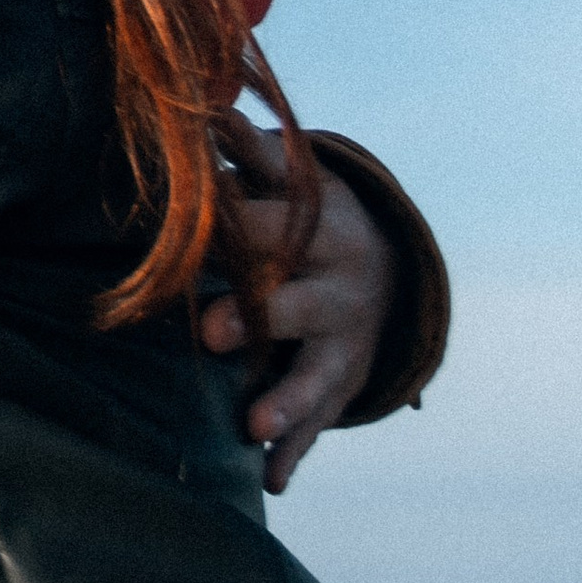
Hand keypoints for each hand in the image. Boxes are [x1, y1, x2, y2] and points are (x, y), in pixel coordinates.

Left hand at [200, 125, 393, 493]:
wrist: (381, 270)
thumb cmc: (301, 216)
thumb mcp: (287, 180)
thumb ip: (246, 150)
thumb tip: (199, 101)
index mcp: (323, 224)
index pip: (280, 220)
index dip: (241, 220)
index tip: (204, 221)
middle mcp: (341, 284)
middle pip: (298, 301)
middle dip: (258, 315)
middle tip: (211, 333)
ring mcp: (346, 340)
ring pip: (317, 374)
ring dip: (284, 400)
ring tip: (250, 424)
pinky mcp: (342, 384)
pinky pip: (320, 423)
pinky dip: (296, 451)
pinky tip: (272, 481)